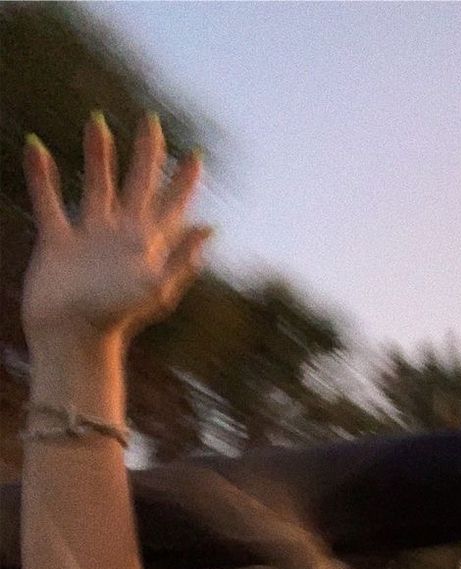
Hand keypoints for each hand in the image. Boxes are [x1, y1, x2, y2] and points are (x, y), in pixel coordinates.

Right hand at [21, 112, 213, 347]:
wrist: (72, 339)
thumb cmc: (115, 318)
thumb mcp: (154, 288)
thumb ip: (179, 258)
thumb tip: (209, 227)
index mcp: (147, 245)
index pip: (171, 205)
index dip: (184, 182)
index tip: (195, 155)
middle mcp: (120, 236)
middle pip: (137, 185)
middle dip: (146, 155)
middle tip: (151, 121)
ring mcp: (89, 238)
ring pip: (96, 185)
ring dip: (98, 155)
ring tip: (97, 123)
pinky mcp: (57, 243)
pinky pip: (48, 200)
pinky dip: (41, 175)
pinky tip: (35, 147)